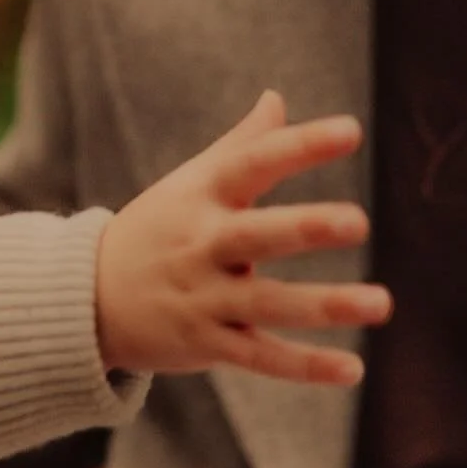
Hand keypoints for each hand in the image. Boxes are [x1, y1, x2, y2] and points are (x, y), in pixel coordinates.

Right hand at [95, 90, 389, 383]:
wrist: (85, 299)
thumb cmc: (155, 231)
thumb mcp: (188, 184)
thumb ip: (241, 146)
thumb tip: (277, 97)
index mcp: (202, 198)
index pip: (253, 164)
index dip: (299, 147)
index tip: (350, 131)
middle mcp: (202, 246)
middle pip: (256, 235)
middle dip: (304, 228)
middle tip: (356, 221)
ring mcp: (203, 298)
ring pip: (267, 304)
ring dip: (324, 305)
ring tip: (381, 302)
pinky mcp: (207, 343)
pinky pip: (260, 356)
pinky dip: (305, 366)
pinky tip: (352, 369)